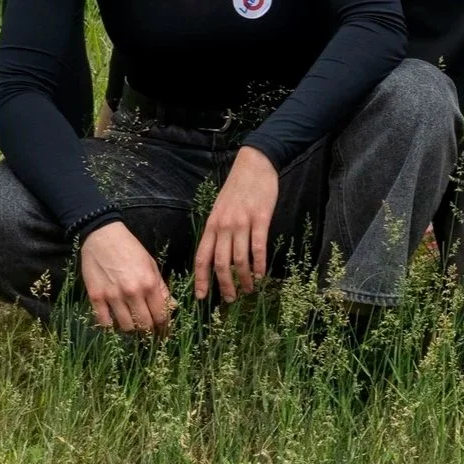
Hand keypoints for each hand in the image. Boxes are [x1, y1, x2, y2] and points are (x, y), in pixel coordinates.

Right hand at [79, 221, 173, 333]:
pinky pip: (104, 322)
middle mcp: (132, 292)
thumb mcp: (151, 264)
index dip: (164, 327)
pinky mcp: (96, 297)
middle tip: (149, 332)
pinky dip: (111, 326)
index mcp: (149, 283)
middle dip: (149, 331)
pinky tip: (115, 321)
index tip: (164, 332)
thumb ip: (161, 287)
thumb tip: (172, 306)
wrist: (103, 237)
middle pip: (144, 325)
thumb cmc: (131, 249)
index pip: (161, 315)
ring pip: (126, 327)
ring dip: (131, 329)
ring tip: (133, 325)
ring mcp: (113, 296)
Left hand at [193, 146, 278, 301]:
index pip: (202, 258)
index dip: (201, 279)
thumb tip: (218, 255)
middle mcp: (224, 227)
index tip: (202, 297)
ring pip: (240, 259)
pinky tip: (262, 274)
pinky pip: (258, 247)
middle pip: (220, 264)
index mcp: (212, 225)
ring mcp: (242, 223)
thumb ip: (218, 231)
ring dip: (245, 278)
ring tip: (250, 289)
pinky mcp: (260, 218)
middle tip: (231, 299)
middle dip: (225, 285)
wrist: (254, 164)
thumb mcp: (220, 209)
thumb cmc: (237, 188)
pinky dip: (259, 264)